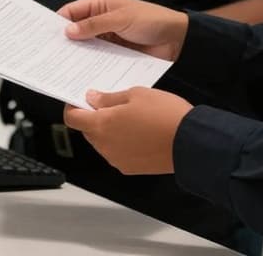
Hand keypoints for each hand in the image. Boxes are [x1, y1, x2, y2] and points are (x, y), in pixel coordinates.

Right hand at [58, 0, 189, 61]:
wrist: (178, 40)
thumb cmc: (151, 20)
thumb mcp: (120, 19)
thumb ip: (94, 25)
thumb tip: (68, 32)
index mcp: (100, 5)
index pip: (71, 12)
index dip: (57, 23)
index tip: (43, 36)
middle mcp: (101, 21)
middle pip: (76, 31)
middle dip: (64, 41)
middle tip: (49, 55)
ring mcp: (108, 39)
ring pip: (86, 47)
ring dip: (77, 56)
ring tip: (61, 67)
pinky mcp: (115, 54)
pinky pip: (98, 59)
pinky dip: (90, 65)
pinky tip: (82, 74)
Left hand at [62, 88, 192, 174]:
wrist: (190, 143)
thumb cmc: (165, 115)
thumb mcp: (135, 94)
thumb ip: (109, 98)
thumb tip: (92, 99)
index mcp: (101, 125)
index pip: (72, 119)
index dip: (73, 107)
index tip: (81, 99)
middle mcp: (105, 146)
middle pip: (87, 130)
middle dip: (94, 117)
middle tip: (112, 104)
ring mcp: (117, 159)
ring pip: (103, 142)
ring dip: (109, 131)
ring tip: (131, 117)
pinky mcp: (130, 168)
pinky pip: (117, 153)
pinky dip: (122, 143)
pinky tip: (139, 132)